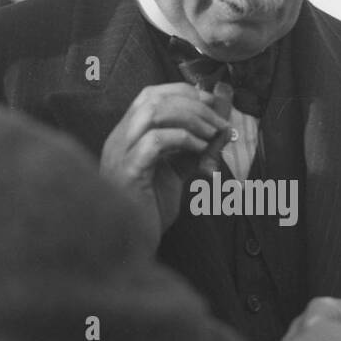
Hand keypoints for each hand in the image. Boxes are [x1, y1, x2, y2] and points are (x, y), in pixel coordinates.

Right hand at [100, 82, 230, 246]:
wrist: (129, 248)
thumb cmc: (149, 210)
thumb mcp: (175, 173)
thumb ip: (193, 150)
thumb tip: (223, 129)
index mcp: (125, 136)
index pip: (149, 95)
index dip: (183, 92)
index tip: (213, 103)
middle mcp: (118, 140)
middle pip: (153, 98)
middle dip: (192, 103)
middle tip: (219, 122)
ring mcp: (120, 155)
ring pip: (152, 112)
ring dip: (190, 117)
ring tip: (212, 133)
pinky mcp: (130, 173)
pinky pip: (156, 142)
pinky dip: (183, 139)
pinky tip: (200, 150)